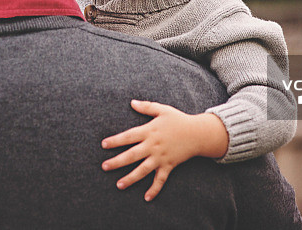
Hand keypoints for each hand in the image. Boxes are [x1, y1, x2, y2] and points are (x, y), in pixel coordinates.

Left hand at [101, 100, 228, 200]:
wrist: (198, 133)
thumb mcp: (163, 110)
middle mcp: (153, 145)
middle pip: (132, 155)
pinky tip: (146, 198)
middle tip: (104, 167)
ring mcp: (161, 157)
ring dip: (130, 178)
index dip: (116, 140)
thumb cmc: (178, 120)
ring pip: (143, 170)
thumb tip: (131, 102)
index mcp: (149, 131)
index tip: (104, 144)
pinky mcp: (169, 165)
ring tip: (118, 185)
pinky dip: (154, 189)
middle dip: (117, 161)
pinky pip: (161, 179)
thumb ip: (147, 107)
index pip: (129, 136)